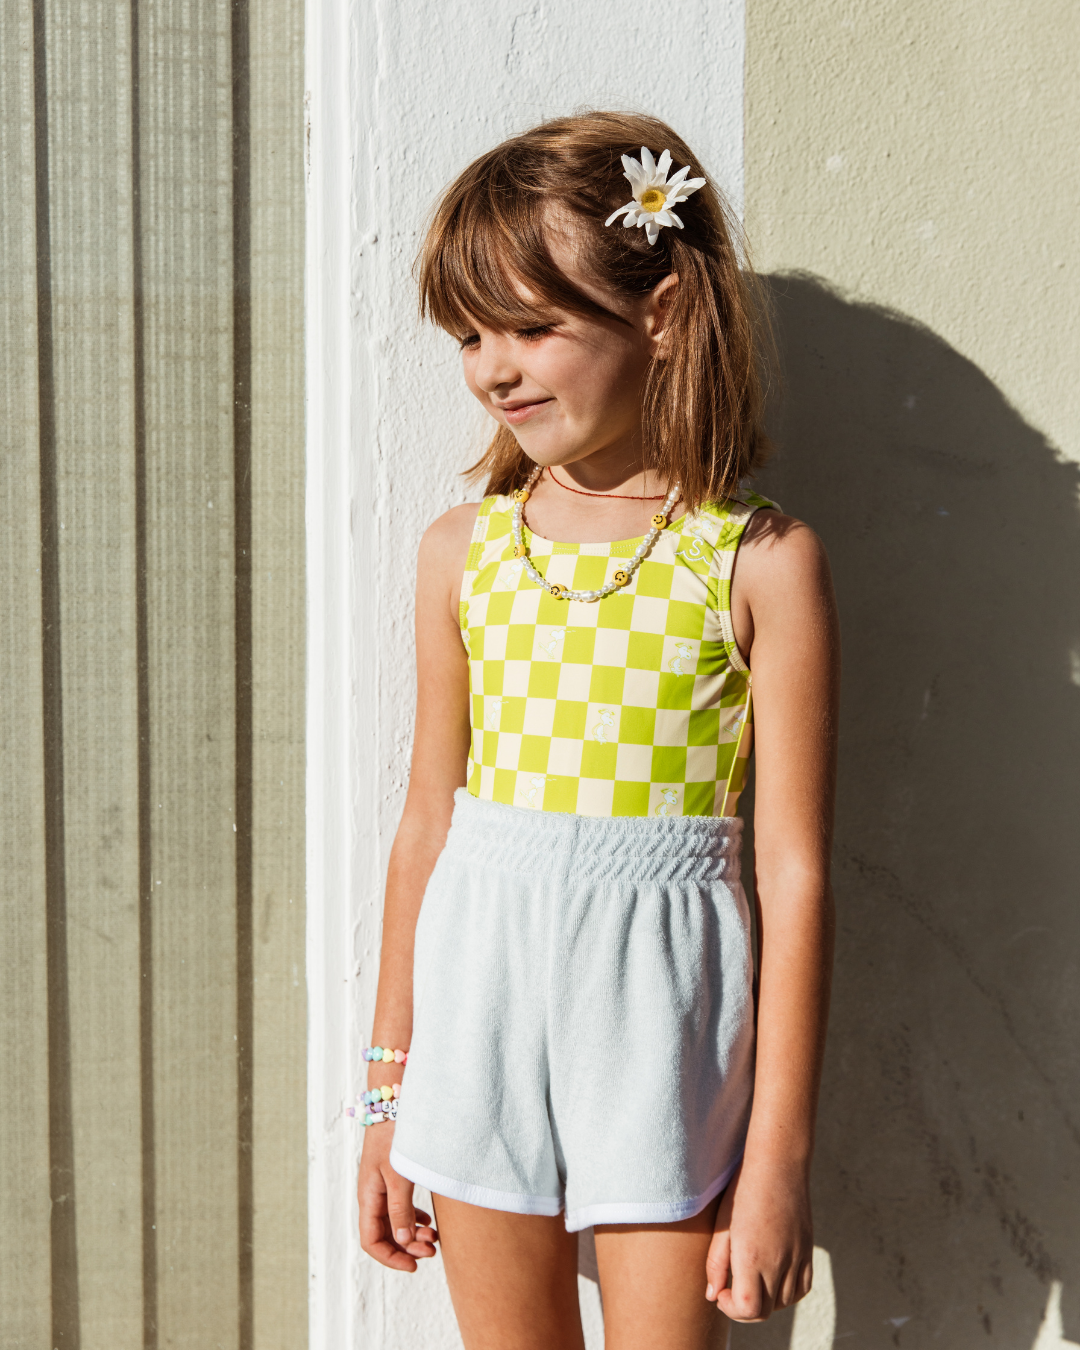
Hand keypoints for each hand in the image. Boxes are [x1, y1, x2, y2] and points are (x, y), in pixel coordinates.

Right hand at [357, 1123, 437, 1270]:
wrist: (393, 1100)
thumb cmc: (394, 1135)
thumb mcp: (399, 1174)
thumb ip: (400, 1208)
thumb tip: (404, 1242)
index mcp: (368, 1196)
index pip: (371, 1241)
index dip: (391, 1258)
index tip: (414, 1266)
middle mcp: (372, 1194)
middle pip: (384, 1234)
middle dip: (407, 1248)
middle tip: (433, 1251)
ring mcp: (381, 1184)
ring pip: (394, 1221)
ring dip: (412, 1235)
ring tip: (435, 1239)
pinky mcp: (393, 1175)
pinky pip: (399, 1206)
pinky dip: (414, 1218)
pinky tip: (429, 1222)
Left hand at [704, 1158, 813, 1321]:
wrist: (778, 1164)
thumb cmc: (743, 1190)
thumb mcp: (722, 1225)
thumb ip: (716, 1264)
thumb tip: (712, 1295)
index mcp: (752, 1257)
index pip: (748, 1310)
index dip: (730, 1309)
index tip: (721, 1292)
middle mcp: (778, 1262)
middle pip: (764, 1311)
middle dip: (743, 1308)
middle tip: (730, 1290)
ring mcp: (797, 1258)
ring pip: (782, 1303)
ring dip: (764, 1300)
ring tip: (749, 1279)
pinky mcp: (807, 1251)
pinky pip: (801, 1289)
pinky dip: (786, 1293)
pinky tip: (772, 1278)